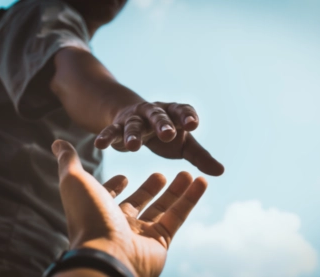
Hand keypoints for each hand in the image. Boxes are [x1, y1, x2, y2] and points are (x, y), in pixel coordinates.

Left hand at [52, 140, 207, 276]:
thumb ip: (68, 161)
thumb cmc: (89, 216)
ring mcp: (141, 234)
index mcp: (99, 210)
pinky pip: (178, 216)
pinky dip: (190, 199)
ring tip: (188, 173)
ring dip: (176, 190)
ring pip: (162, 208)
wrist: (107, 254)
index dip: (115, 186)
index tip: (124, 176)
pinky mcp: (161, 241)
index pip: (109, 196)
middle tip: (161, 174)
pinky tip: (201, 181)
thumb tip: (57, 142)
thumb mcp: (75, 181)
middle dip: (150, 188)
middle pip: (139, 202)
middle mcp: (119, 223)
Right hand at [94, 101, 223, 175]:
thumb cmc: (165, 134)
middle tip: (168, 134)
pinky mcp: (118, 126)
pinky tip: (99, 144)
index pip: (182, 111)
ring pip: (134, 125)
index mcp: (174, 114)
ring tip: (133, 147)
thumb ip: (200, 156)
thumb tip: (220, 172)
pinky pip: (111, 131)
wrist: (135, 119)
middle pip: (159, 116)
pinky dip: (106, 137)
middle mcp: (154, 113)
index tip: (193, 124)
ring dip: (133, 134)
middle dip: (163, 124)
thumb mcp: (183, 144)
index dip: (187, 116)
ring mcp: (135, 119)